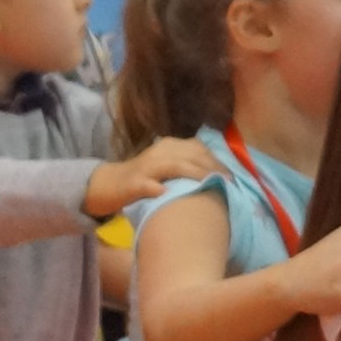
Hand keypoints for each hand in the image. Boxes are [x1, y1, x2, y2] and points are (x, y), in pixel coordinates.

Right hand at [86, 137, 219, 219]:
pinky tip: (169, 194)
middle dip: (213, 168)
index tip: (233, 176)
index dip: (217, 162)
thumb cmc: (143, 177)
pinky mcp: (133, 183)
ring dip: (195, 174)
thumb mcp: (168, 165)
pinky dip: (159, 189)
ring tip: (213, 184)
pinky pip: (148, 185)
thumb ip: (188, 165)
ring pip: (174, 166)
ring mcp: (146, 167)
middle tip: (230, 183)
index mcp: (170, 146)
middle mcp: (160, 152)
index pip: (199, 149)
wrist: (107, 184)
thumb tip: (217, 172)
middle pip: (192, 156)